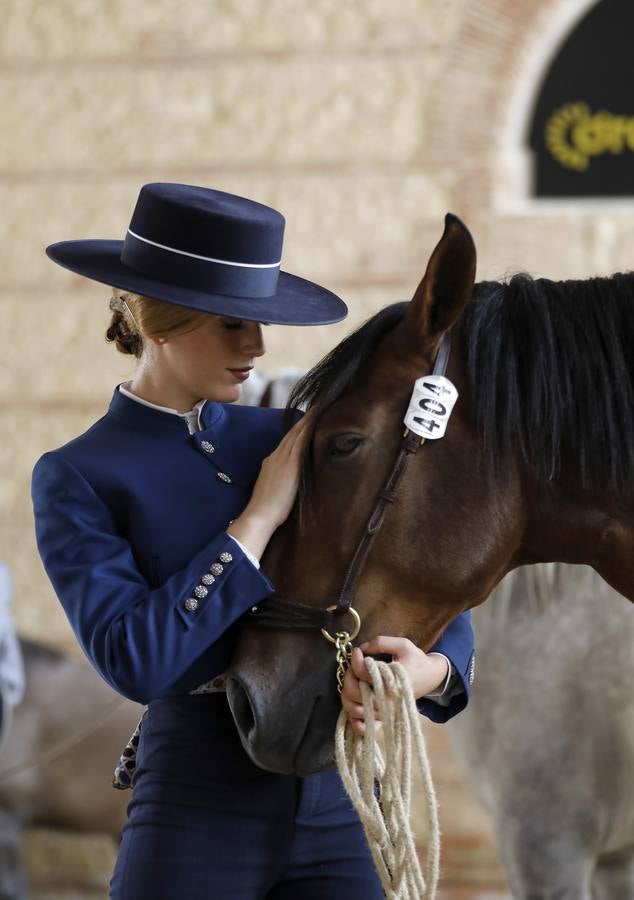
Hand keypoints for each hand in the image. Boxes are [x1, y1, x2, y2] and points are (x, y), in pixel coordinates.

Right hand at [227, 409, 315, 557]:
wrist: (259, 515)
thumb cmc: (265, 510)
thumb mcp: (271, 488)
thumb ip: (280, 480)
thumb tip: (289, 482)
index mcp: (271, 462)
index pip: (287, 442)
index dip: (297, 430)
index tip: (307, 420)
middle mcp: (276, 456)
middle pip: (292, 433)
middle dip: (304, 420)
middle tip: (317, 407)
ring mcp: (283, 459)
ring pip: (297, 434)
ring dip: (308, 420)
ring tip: (319, 409)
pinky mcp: (290, 464)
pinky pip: (301, 441)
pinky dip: (308, 429)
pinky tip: (317, 421)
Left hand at [340, 637, 448, 734]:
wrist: (432, 677)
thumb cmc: (416, 661)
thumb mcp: (403, 645)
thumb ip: (381, 643)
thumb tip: (361, 648)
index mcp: (392, 681)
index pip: (363, 673)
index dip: (355, 660)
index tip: (358, 652)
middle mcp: (387, 700)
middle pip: (354, 694)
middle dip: (349, 677)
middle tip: (354, 667)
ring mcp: (385, 712)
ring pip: (354, 710)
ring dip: (347, 695)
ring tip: (355, 682)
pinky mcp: (385, 718)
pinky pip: (365, 728)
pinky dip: (356, 721)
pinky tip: (356, 705)